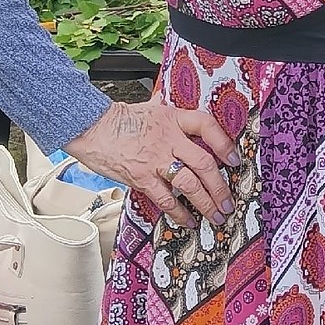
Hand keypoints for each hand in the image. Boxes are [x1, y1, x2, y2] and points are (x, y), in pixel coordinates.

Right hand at [64, 99, 240, 228]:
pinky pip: (166, 199)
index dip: (225, 143)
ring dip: (206, 202)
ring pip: (190, 184)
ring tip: (216, 214)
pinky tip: (188, 220)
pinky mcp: (142, 177)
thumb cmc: (118, 119)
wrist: (90, 128)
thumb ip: (165, 109)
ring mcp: (156, 160)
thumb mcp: (150, 107)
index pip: (208, 126)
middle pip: (204, 162)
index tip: (234, 159)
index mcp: (174, 119)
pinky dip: (179, 212)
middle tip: (228, 201)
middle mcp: (170, 139)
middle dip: (221, 185)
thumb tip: (170, 103)